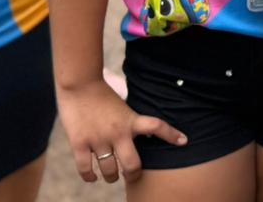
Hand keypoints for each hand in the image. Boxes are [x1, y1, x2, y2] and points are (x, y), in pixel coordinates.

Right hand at [58, 79, 186, 183]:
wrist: (79, 84)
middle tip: (131, 175)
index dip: (171, 134)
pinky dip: (89, 177)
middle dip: (133, 174)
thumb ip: (130, 122)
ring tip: (111, 176)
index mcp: (130, 120)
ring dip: (111, 177)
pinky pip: (85, 169)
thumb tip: (139, 135)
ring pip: (109, 171)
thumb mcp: (122, 107)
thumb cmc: (101, 94)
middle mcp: (117, 132)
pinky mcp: (79, 143)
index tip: (183, 141)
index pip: (157, 126)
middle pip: (132, 164)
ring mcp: (98, 139)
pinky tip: (92, 177)